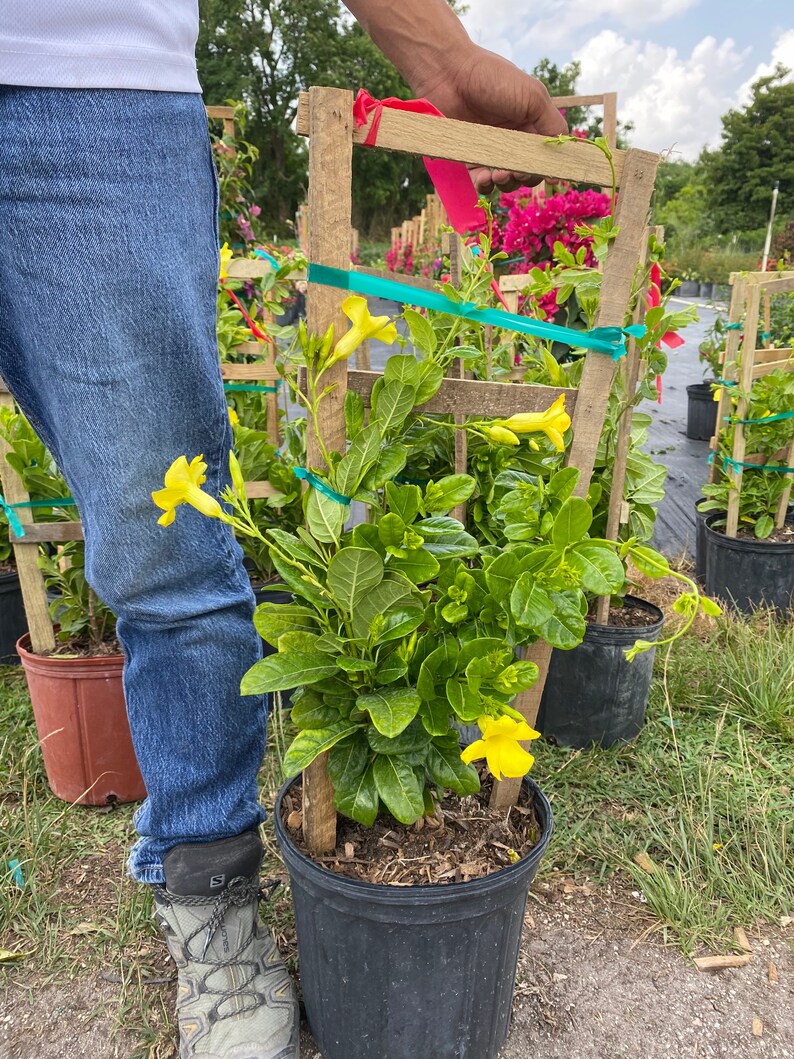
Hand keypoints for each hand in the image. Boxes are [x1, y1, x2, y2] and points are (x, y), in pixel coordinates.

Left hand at [416, 46, 568, 192]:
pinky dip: (485, 184)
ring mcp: (492, 148)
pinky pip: (481, 180)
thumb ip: (552, 126)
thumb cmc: (493, 78)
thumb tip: (561, 162)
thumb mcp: (533, 96)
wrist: (449, 73)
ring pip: (506, 180)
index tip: (544, 173)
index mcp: (533, 123)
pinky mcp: (470, 156)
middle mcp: (514, 138)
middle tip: (515, 171)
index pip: (547, 154)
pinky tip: (484, 177)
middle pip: (528, 171)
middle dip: (525, 176)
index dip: (546, 167)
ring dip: (506, 183)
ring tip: (498, 174)